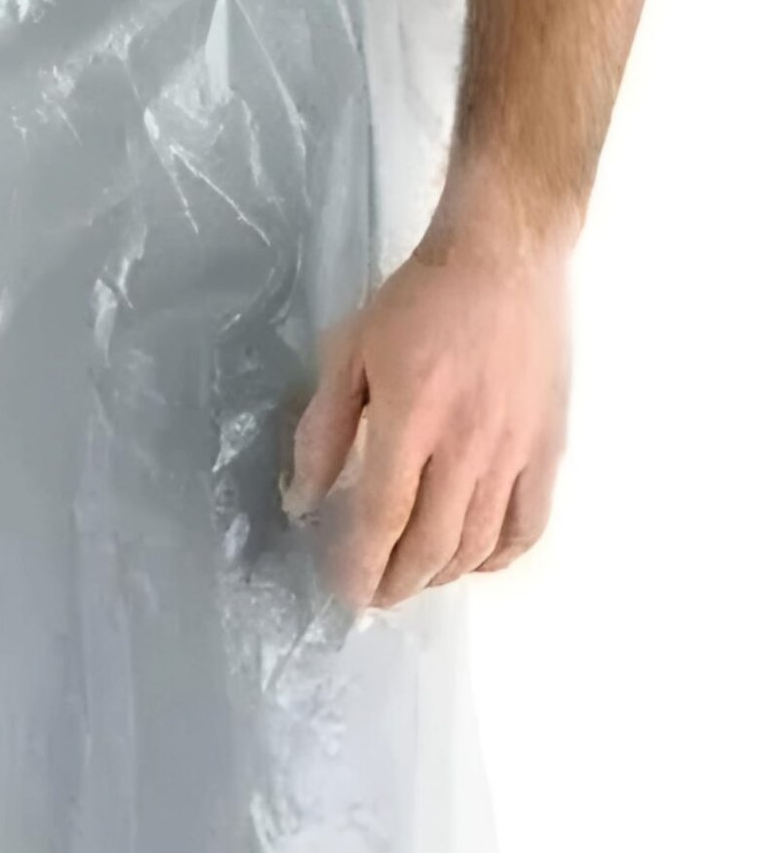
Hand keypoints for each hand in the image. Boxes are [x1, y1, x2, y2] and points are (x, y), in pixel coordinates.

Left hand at [284, 220, 571, 612]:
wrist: (504, 258)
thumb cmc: (418, 300)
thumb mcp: (349, 351)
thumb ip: (324, 429)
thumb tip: (303, 497)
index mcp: (411, 418)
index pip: (382, 516)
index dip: (359, 564)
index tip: (344, 590)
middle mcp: (467, 446)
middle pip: (431, 544)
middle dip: (397, 582)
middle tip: (374, 594)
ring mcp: (515, 451)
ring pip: (478, 543)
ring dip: (442, 575)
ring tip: (414, 578)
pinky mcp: (549, 447)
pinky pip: (529, 524)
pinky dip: (500, 556)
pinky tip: (475, 560)